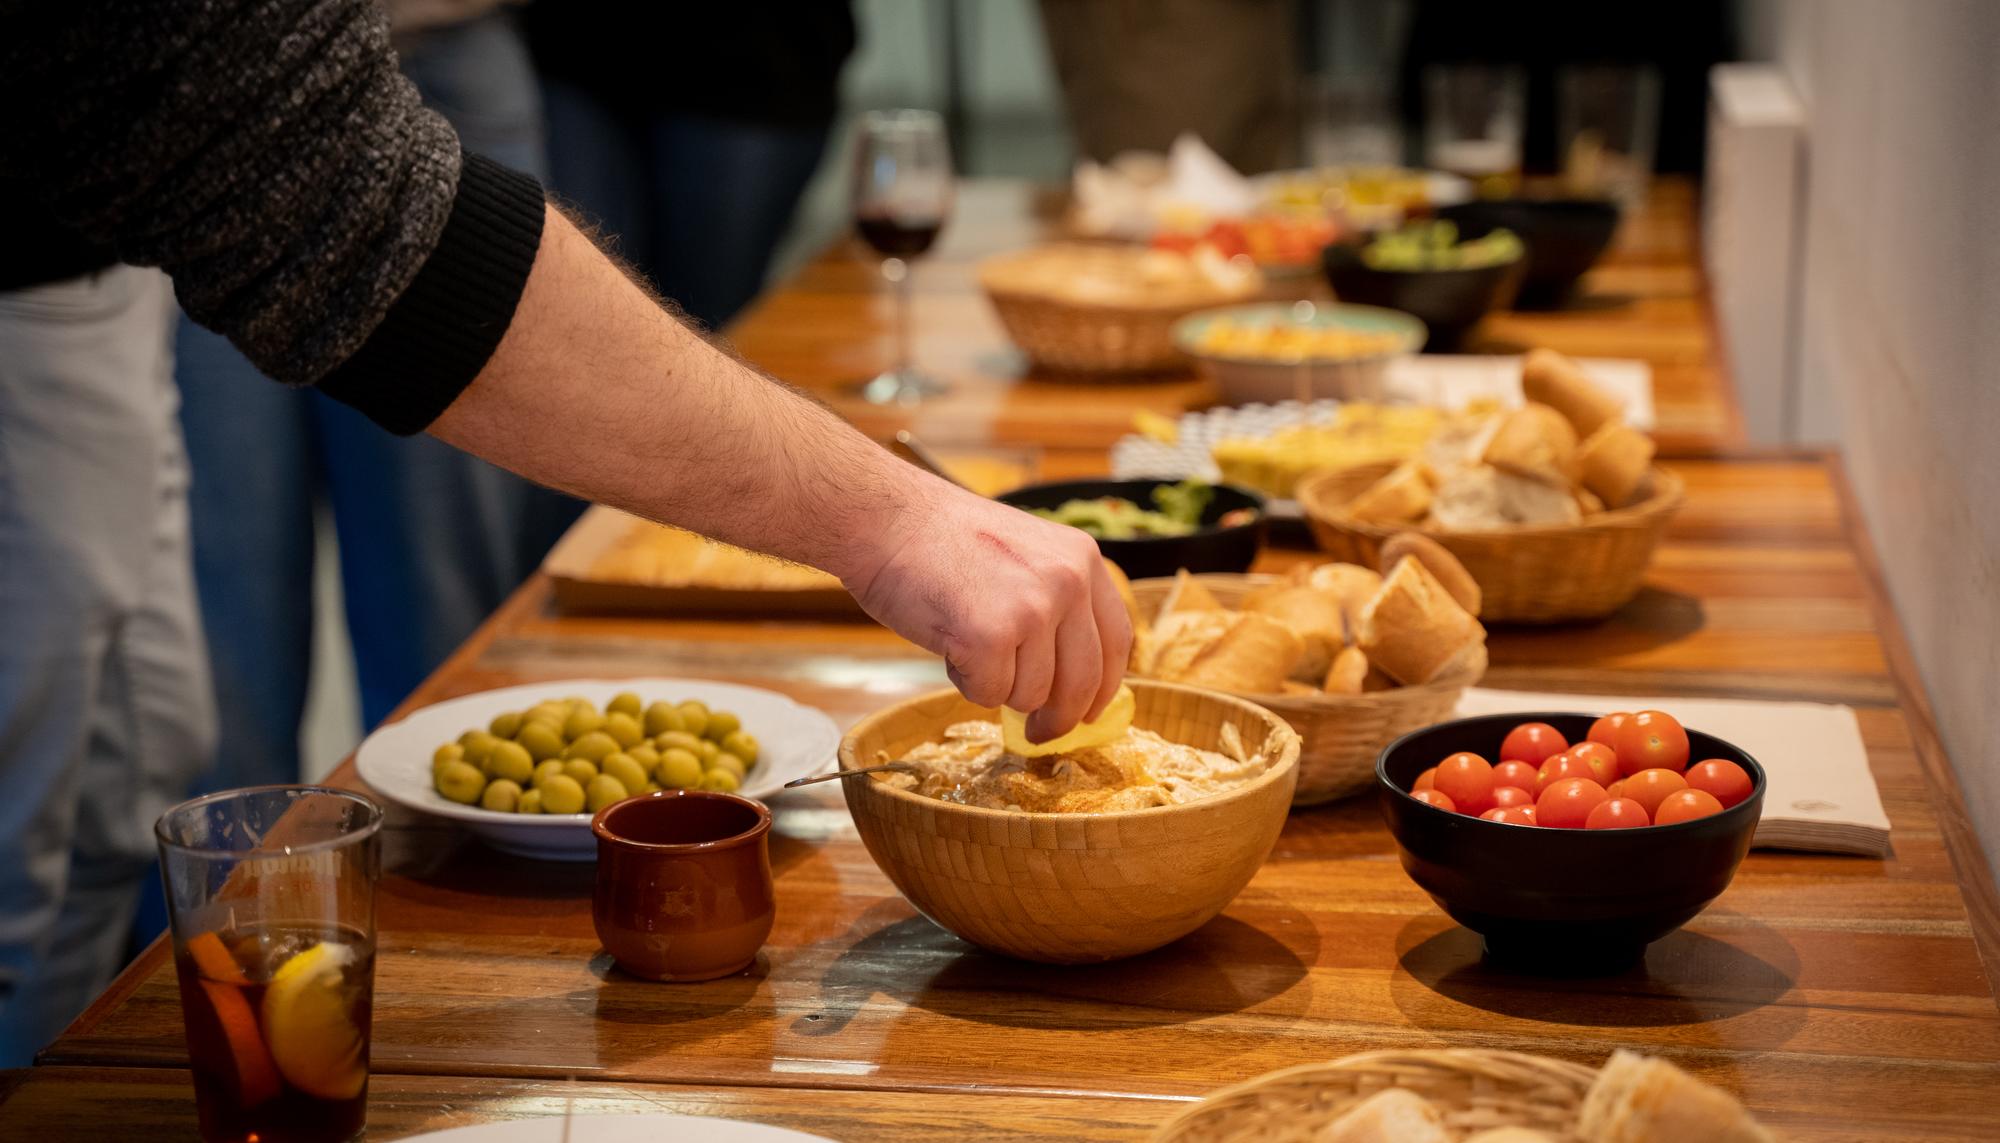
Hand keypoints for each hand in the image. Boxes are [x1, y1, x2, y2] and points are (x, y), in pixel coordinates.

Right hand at [842, 476, 1131, 741]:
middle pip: (1083, 681)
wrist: (888, 518)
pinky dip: (965, 682)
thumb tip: (1071, 687)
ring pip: (1031, 694)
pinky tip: (949, 644)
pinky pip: (989, 694)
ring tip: (966, 641)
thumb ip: (1057, 605)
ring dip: (997, 686)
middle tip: (1037, 734)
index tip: (1089, 714)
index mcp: (1082, 559)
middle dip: (1058, 719)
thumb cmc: (942, 541)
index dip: (1104, 689)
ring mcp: (1032, 609)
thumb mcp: (1026, 555)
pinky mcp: (991, 636)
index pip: (1116, 642)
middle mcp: (1068, 582)